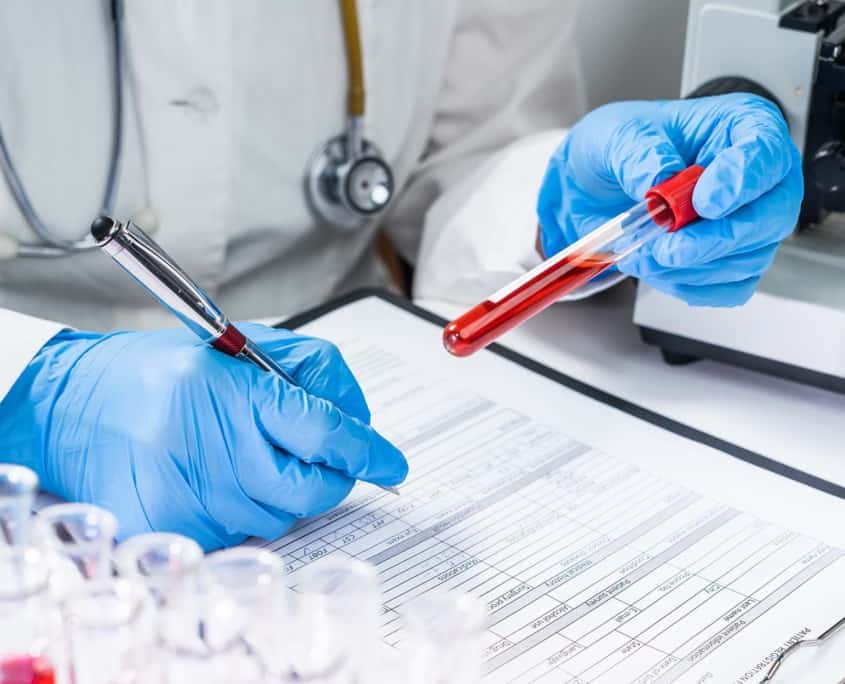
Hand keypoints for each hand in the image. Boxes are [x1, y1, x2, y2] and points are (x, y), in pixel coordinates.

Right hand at [0, 323, 406, 549]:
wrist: (76, 404)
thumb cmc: (160, 371)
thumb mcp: (239, 347)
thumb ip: (308, 374)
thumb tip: (358, 420)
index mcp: (234, 387)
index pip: (324, 429)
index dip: (366, 450)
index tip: (391, 464)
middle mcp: (213, 441)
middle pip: (312, 486)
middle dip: (328, 474)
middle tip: (314, 454)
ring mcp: (191, 489)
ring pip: (280, 515)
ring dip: (279, 490)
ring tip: (239, 453)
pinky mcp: (174, 525)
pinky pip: (240, 533)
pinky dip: (242, 509)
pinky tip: (213, 476)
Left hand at [537, 94, 802, 305]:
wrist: (599, 187)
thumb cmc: (624, 150)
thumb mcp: (617, 134)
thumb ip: (638, 153)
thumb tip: (659, 180)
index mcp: (742, 127)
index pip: (767, 153)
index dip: (742, 182)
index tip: (704, 203)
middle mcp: (758, 177)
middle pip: (771, 216)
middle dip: (717, 239)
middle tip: (669, 248)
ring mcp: (751, 223)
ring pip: (749, 259)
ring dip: (691, 267)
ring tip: (644, 254)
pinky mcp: (732, 260)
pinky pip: (729, 288)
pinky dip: (689, 286)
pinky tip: (656, 269)